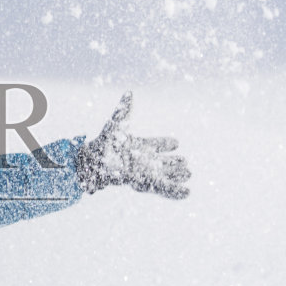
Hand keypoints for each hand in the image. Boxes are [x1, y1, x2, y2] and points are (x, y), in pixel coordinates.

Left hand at [74, 93, 190, 198]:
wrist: (96, 162)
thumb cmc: (104, 144)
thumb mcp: (117, 125)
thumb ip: (125, 109)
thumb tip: (129, 92)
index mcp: (138, 146)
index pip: (155, 144)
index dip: (165, 144)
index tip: (176, 142)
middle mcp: (143, 161)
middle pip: (162, 162)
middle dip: (174, 163)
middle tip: (185, 162)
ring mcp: (146, 173)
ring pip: (165, 175)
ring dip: (176, 175)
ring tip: (188, 174)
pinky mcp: (147, 183)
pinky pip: (164, 189)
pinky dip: (175, 192)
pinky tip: (187, 193)